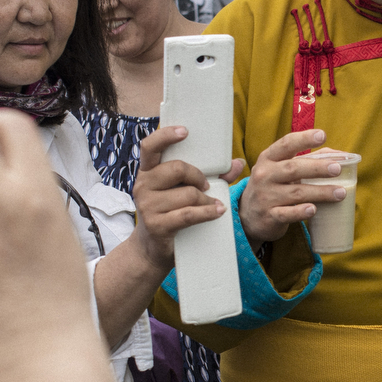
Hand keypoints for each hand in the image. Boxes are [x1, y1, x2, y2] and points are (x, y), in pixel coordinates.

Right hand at [128, 126, 238, 268]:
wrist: (152, 249)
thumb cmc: (171, 213)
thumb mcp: (184, 191)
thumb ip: (210, 176)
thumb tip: (238, 163)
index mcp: (147, 172)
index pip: (150, 146)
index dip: (165, 136)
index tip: (185, 131)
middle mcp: (143, 185)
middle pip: (176, 168)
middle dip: (198, 176)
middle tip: (207, 185)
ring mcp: (147, 206)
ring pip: (188, 194)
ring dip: (206, 200)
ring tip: (213, 205)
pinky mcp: (157, 225)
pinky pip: (189, 214)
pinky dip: (207, 212)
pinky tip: (217, 212)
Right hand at [237, 128, 347, 244]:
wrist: (248, 215)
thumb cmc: (272, 186)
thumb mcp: (281, 169)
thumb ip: (308, 160)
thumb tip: (340, 155)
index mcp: (268, 159)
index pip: (286, 144)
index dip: (304, 139)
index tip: (322, 135)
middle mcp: (265, 175)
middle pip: (293, 168)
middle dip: (317, 168)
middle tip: (337, 168)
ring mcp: (266, 196)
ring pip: (295, 193)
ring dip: (320, 192)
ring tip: (340, 192)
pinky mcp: (269, 216)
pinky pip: (287, 214)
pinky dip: (300, 212)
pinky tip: (314, 209)